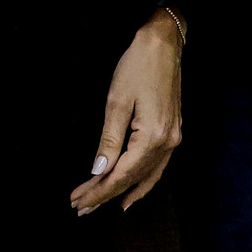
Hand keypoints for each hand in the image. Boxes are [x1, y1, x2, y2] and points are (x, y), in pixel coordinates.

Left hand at [70, 9, 183, 215]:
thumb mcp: (117, 101)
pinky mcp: (173, 132)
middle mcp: (168, 143)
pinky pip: (157, 167)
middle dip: (105, 194)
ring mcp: (173, 139)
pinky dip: (142, 181)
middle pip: (133, 179)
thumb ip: (109, 140)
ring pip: (147, 176)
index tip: (78, 200)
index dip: (98, 190)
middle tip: (80, 207)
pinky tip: (131, 189)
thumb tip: (98, 170)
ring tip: (100, 204)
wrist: (164, 44)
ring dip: (122, 191)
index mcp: (153, 137)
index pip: (121, 174)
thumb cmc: (137, 66)